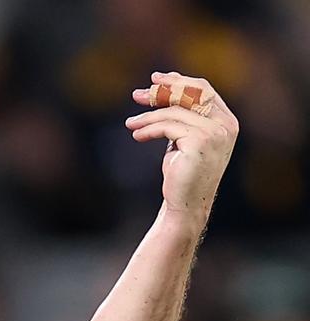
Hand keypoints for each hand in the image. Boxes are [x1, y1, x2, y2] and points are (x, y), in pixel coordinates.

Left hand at [125, 72, 238, 219]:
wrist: (185, 203)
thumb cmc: (182, 172)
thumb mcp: (183, 138)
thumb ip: (181, 115)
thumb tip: (158, 89)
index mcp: (227, 120)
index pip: (203, 89)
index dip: (178, 80)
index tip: (155, 79)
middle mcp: (226, 124)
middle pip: (190, 92)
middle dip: (162, 91)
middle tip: (137, 95)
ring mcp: (215, 133)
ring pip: (174, 111)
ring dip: (148, 115)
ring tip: (131, 124)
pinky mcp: (200, 142)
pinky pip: (167, 126)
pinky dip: (148, 129)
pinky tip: (136, 135)